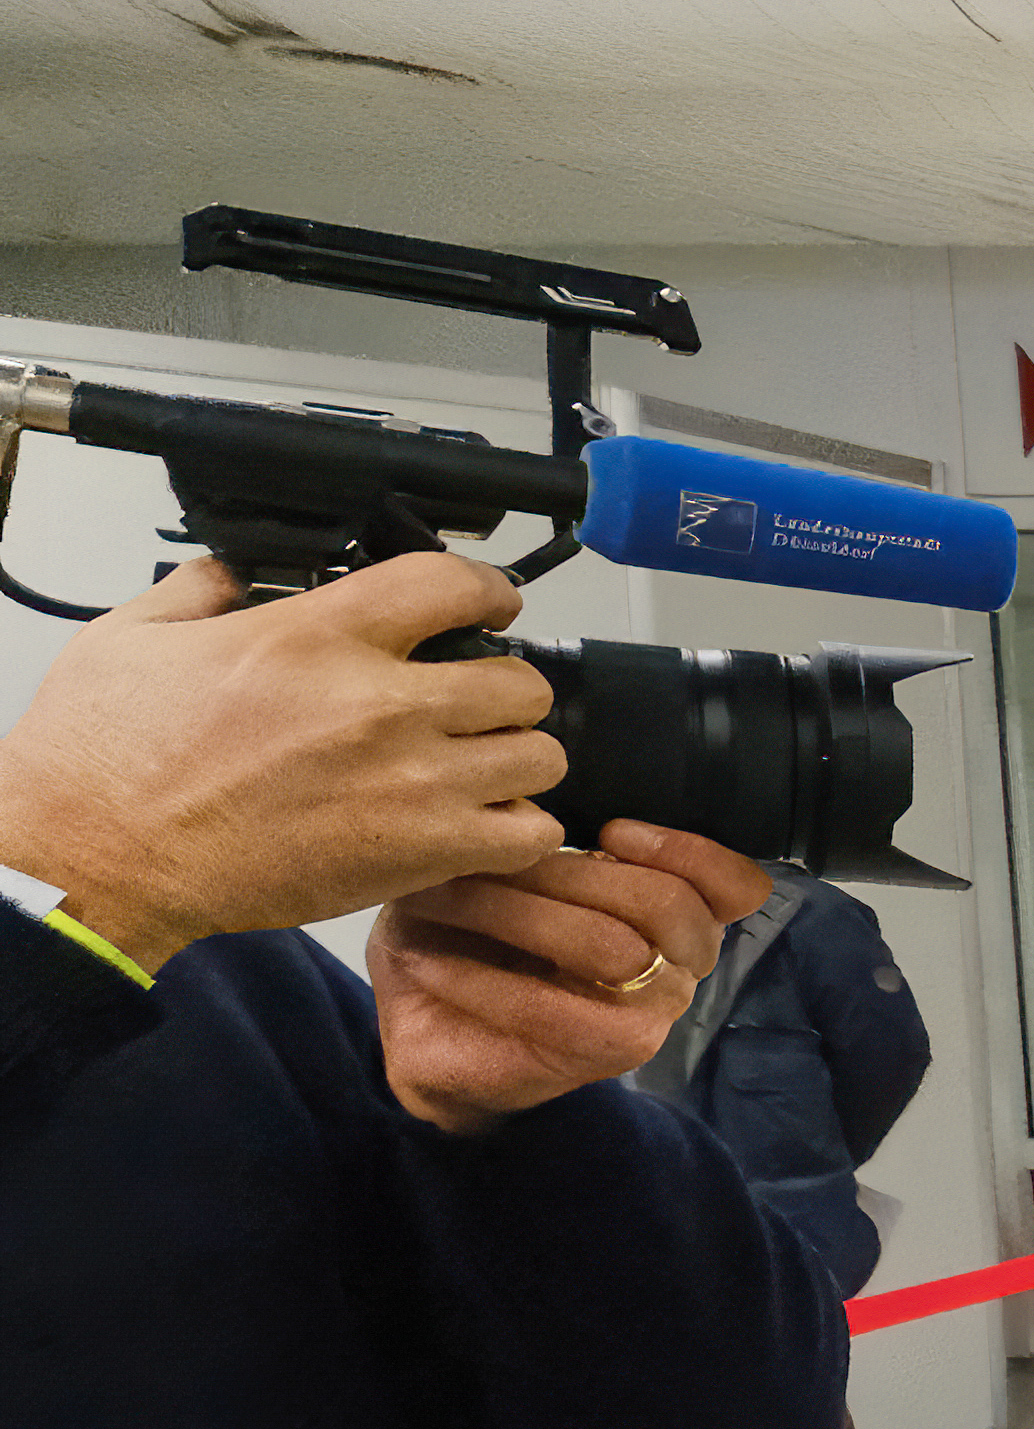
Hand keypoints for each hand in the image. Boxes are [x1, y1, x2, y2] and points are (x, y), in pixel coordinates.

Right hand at [0, 554, 564, 971]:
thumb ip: (198, 591)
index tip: (490, 603)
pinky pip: (528, 834)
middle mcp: (379, 701)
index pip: (450, 583)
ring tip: (482, 769)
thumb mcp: (131, 636)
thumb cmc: (105, 758)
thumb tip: (229, 573)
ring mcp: (410, 779)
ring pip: (539, 756)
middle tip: (479, 706)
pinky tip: (479, 827)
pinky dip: (518, 832)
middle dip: (506, 689)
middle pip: (520, 680)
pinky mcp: (420, 850)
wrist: (98, 855)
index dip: (486, 589)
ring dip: (518, 760)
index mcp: (315, 637)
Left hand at [366, 819, 770, 1131]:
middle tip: (487, 861)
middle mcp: (679, 966)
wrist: (428, 1030)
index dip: (688, 851)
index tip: (610, 830)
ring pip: (614, 949)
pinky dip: (481, 979)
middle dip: (567, 873)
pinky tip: (427, 960)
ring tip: (442, 899)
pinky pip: (552, 1008)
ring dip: (516, 914)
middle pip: (670, 904)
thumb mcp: (503, 874)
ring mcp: (652, 1015)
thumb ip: (546, 842)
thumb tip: (540, 802)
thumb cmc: (469, 937)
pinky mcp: (607, 1055)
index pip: (735, 886)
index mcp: (672, 916)